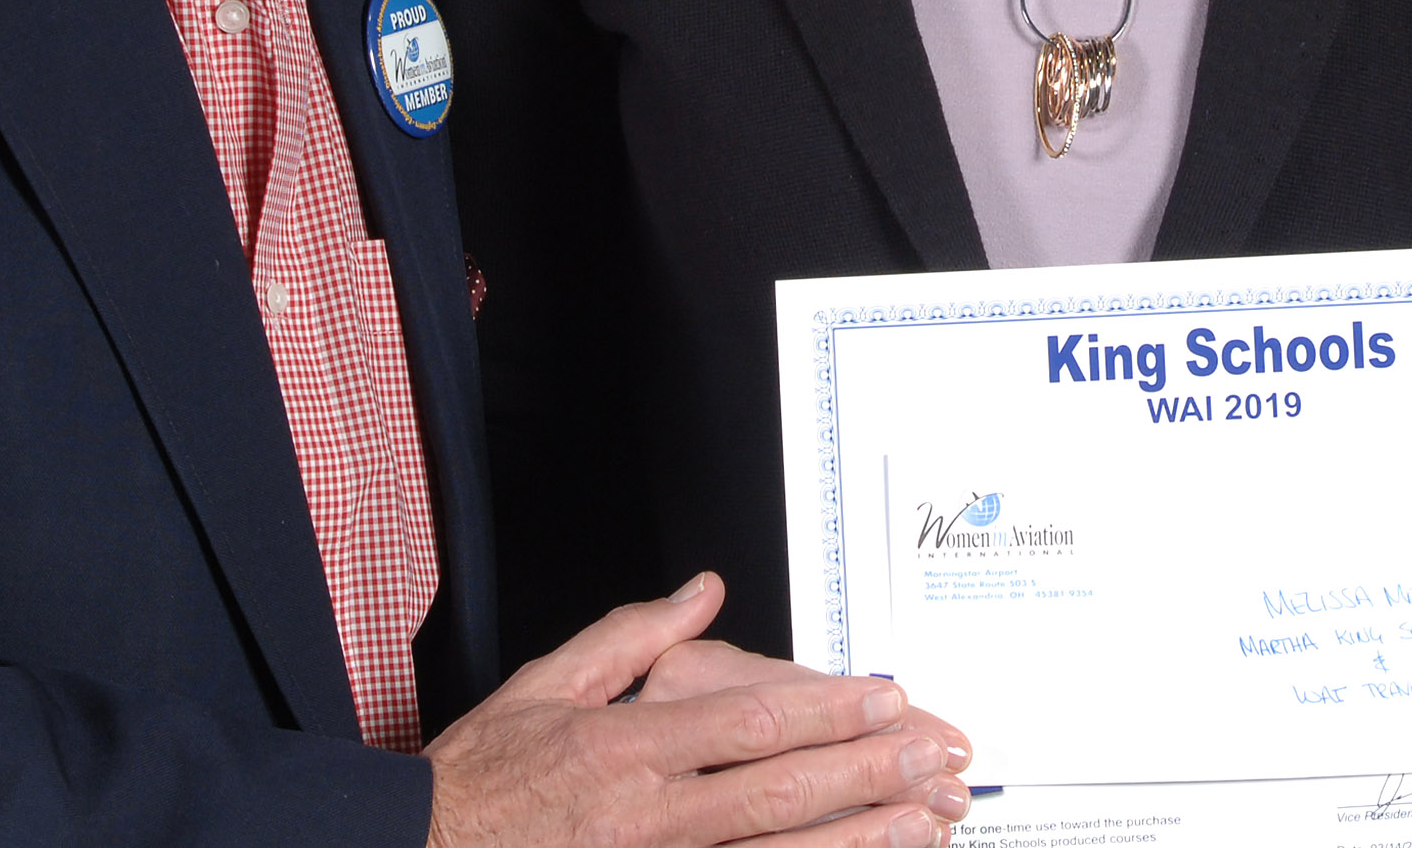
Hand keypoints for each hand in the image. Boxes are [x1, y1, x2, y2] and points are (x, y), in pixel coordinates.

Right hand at [426, 573, 971, 846]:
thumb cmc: (479, 784)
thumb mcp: (544, 687)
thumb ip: (632, 636)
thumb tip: (702, 590)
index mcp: (621, 751)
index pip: (745, 723)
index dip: (824, 710)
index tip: (883, 696)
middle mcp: (644, 819)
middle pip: (776, 795)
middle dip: (864, 775)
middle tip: (932, 756)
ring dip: (854, 843)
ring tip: (922, 825)